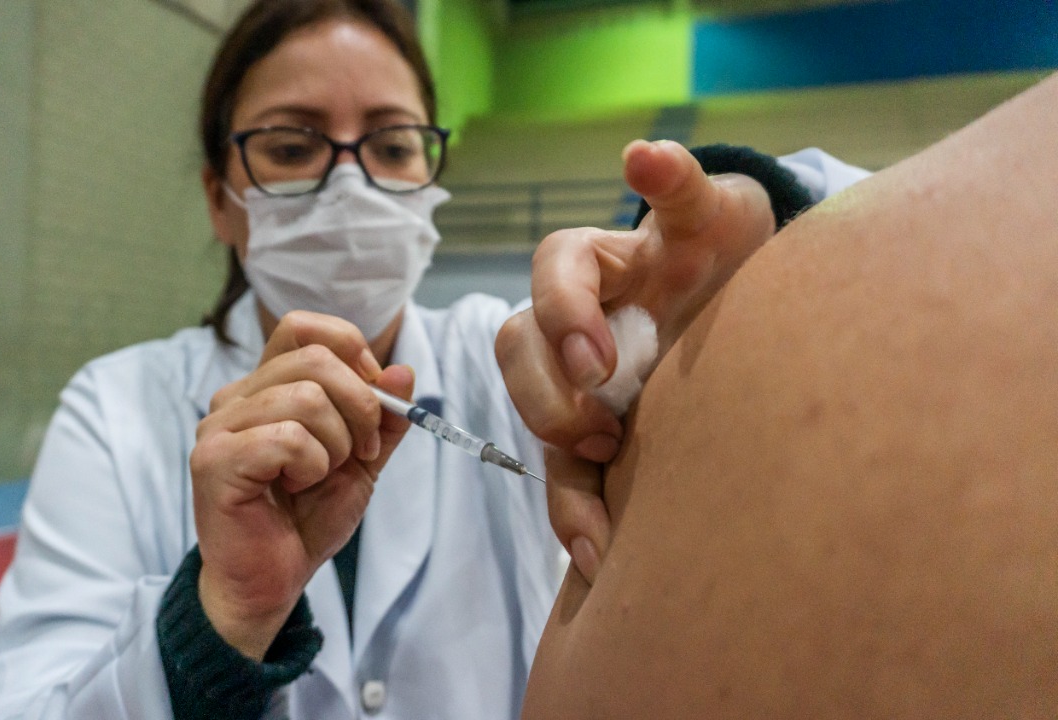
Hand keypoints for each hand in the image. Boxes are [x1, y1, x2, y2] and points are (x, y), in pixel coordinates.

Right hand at [190, 311, 412, 659]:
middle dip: (360, 406)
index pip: (301, 326)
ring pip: (305, 398)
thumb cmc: (306, 517)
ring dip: (335, 444)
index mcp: (266, 386)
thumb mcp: (363, 460)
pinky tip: (295, 487)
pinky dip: (311, 465)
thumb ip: (384, 417)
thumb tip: (403, 369)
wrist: (273, 579)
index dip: (350, 350)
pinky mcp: (214, 460)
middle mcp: (236, 396)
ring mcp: (219, 426)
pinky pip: (287, 437)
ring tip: (318, 475)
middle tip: (361, 451)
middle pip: (315, 358)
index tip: (373, 396)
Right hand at [496, 139, 776, 583]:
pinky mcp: (598, 441)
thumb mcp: (722, 213)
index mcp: (594, 264)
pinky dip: (575, 519)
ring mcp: (580, 385)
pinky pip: (566, 481)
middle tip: (600, 423)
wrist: (766, 321)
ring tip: (608, 480)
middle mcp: (572, 324)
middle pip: (519, 349)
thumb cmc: (735, 256)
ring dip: (557, 456)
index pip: (550, 271)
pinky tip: (602, 556)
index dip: (561, 312)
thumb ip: (685, 186)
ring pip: (531, 417)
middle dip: (546, 391)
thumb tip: (643, 153)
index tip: (598, 357)